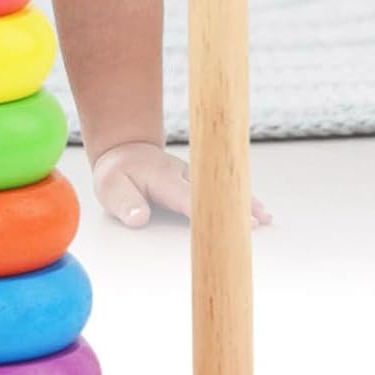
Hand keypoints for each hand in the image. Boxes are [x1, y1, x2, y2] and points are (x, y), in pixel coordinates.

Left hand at [91, 141, 270, 229]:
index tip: (222, 219)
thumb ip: (125, 204)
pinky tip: (258, 211)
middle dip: (234, 205)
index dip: (207, 210)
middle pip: (212, 190)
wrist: (125, 151)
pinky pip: (222, 187)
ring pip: (222, 186)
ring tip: (264, 218)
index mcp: (162, 177)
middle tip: (257, 222)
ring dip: (243, 201)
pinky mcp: (200, 178)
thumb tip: (139, 218)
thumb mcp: (109, 189)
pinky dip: (240, 198)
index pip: (187, 197)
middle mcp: (183, 173)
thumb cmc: (118, 174)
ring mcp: (194, 174)